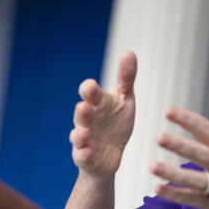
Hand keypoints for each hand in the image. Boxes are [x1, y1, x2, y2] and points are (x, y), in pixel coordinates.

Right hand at [70, 51, 136, 178]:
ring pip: (78, 134)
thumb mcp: (124, 100)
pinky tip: (87, 153)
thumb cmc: (115, 123)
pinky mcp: (85, 157)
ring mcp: (84, 138)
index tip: (91, 86)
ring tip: (83, 133)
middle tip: (84, 107)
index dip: (89, 90)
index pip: (89, 93)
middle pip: (81, 113)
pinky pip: (82, 156)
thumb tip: (130, 52)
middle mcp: (87, 119)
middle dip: (82, 111)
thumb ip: (126, 78)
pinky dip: (83, 154)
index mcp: (97, 103)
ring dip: (79, 133)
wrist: (110, 155)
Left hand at [151, 86, 208, 208]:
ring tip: (153, 166)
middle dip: (181, 146)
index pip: (208, 130)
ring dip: (174, 174)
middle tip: (159, 137)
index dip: (188, 120)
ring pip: (196, 180)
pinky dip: (175, 195)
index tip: (168, 111)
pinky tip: (158, 188)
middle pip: (202, 154)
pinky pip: (193, 200)